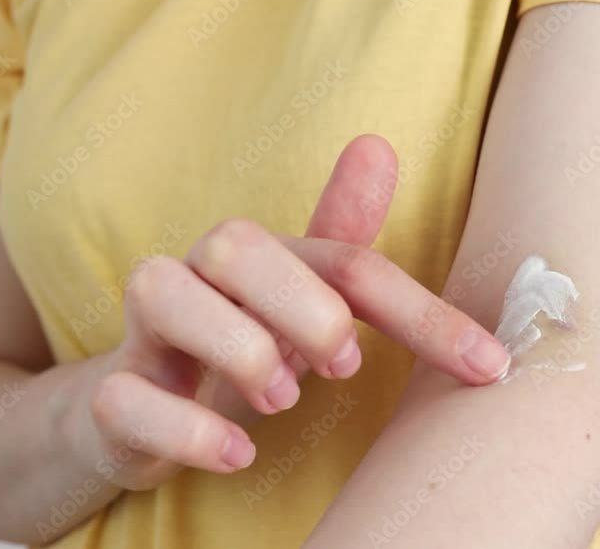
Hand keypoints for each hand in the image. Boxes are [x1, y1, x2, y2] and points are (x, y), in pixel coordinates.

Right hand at [81, 135, 510, 488]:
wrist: (130, 411)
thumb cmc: (230, 350)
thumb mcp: (295, 303)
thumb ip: (341, 244)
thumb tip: (378, 145)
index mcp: (258, 259)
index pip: (345, 261)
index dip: (421, 313)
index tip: (489, 366)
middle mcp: (196, 278)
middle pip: (237, 244)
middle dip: (304, 302)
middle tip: (343, 362)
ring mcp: (145, 335)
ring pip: (160, 292)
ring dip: (239, 348)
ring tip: (283, 398)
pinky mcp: (110, 397)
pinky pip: (124, 396)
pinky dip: (187, 427)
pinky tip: (236, 453)